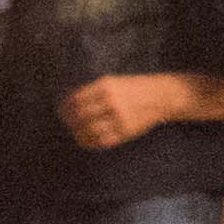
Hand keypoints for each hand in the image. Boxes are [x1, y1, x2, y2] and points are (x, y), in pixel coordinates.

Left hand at [61, 70, 200, 150]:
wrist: (162, 97)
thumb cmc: (135, 88)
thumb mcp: (115, 81)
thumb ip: (94, 91)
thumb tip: (70, 103)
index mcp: (106, 86)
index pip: (76, 100)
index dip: (65, 107)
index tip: (61, 111)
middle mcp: (111, 101)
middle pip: (80, 116)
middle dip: (70, 122)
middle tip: (67, 124)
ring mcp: (119, 118)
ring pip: (89, 130)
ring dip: (78, 134)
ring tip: (76, 134)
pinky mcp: (125, 131)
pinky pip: (102, 141)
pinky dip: (90, 142)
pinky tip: (87, 141)